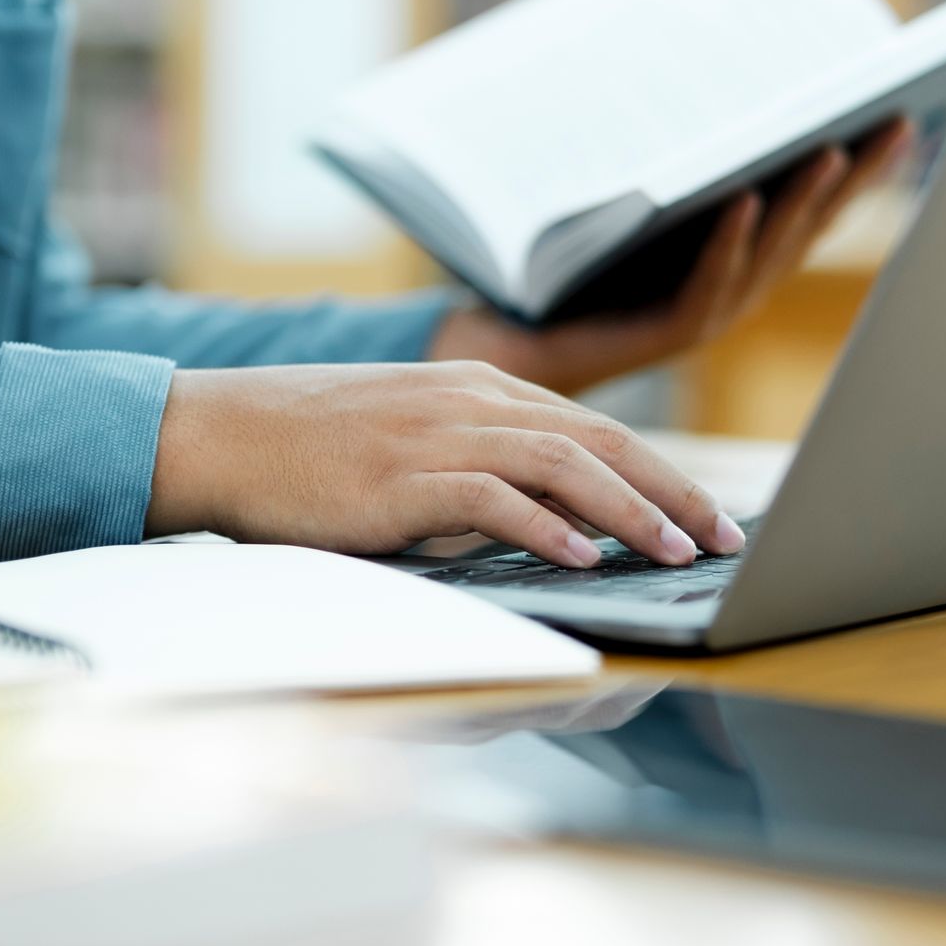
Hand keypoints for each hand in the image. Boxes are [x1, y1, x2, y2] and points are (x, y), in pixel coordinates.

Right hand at [144, 360, 744, 565]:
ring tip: (675, 553)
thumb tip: (556, 522)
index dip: (662, 472)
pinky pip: (492, 497)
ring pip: (562, 464)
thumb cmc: (313, 449)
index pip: (594, 429)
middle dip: (673, 491)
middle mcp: (471, 400)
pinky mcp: (401, 475)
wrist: (221, 433)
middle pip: (599, 441)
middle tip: (725, 538)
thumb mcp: (413, 441)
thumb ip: (483, 468)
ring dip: (630, 511)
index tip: (708, 515)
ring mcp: (437, 432)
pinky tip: (584, 557)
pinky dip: (545, 527)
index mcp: (479, 387)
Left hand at [431, 119, 912, 392]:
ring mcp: (702, 316)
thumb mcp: (636, 201)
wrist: (501, 336)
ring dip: (801, 203)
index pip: (813, 205)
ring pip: (766, 256)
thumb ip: (681, 165)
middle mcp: (732, 290)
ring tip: (831, 147)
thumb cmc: (564, 264)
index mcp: (736, 258)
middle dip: (856, 174)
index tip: (900, 107)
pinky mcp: (660, 335)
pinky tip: (741, 198)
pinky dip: (726, 243)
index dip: (860, 166)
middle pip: (809, 227)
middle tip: (897, 116)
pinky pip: (703, 285)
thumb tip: (717, 78)